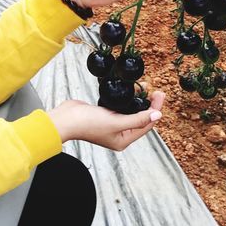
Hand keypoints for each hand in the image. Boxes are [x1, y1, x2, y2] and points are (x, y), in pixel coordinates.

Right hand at [49, 90, 165, 150]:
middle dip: (148, 103)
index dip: (155, 109)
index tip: (160, 94)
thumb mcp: (116, 122)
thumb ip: (137, 119)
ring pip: (132, 110)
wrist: (65, 119)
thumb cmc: (87, 124)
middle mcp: (120, 133)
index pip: (146, 125)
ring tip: (145, 86)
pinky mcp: (106, 113)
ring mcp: (112, 123)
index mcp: (124, 140)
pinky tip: (131, 89)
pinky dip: (128, 97)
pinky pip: (122, 105)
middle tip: (155, 89)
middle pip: (141, 117)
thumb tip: (157, 115)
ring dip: (138, 99)